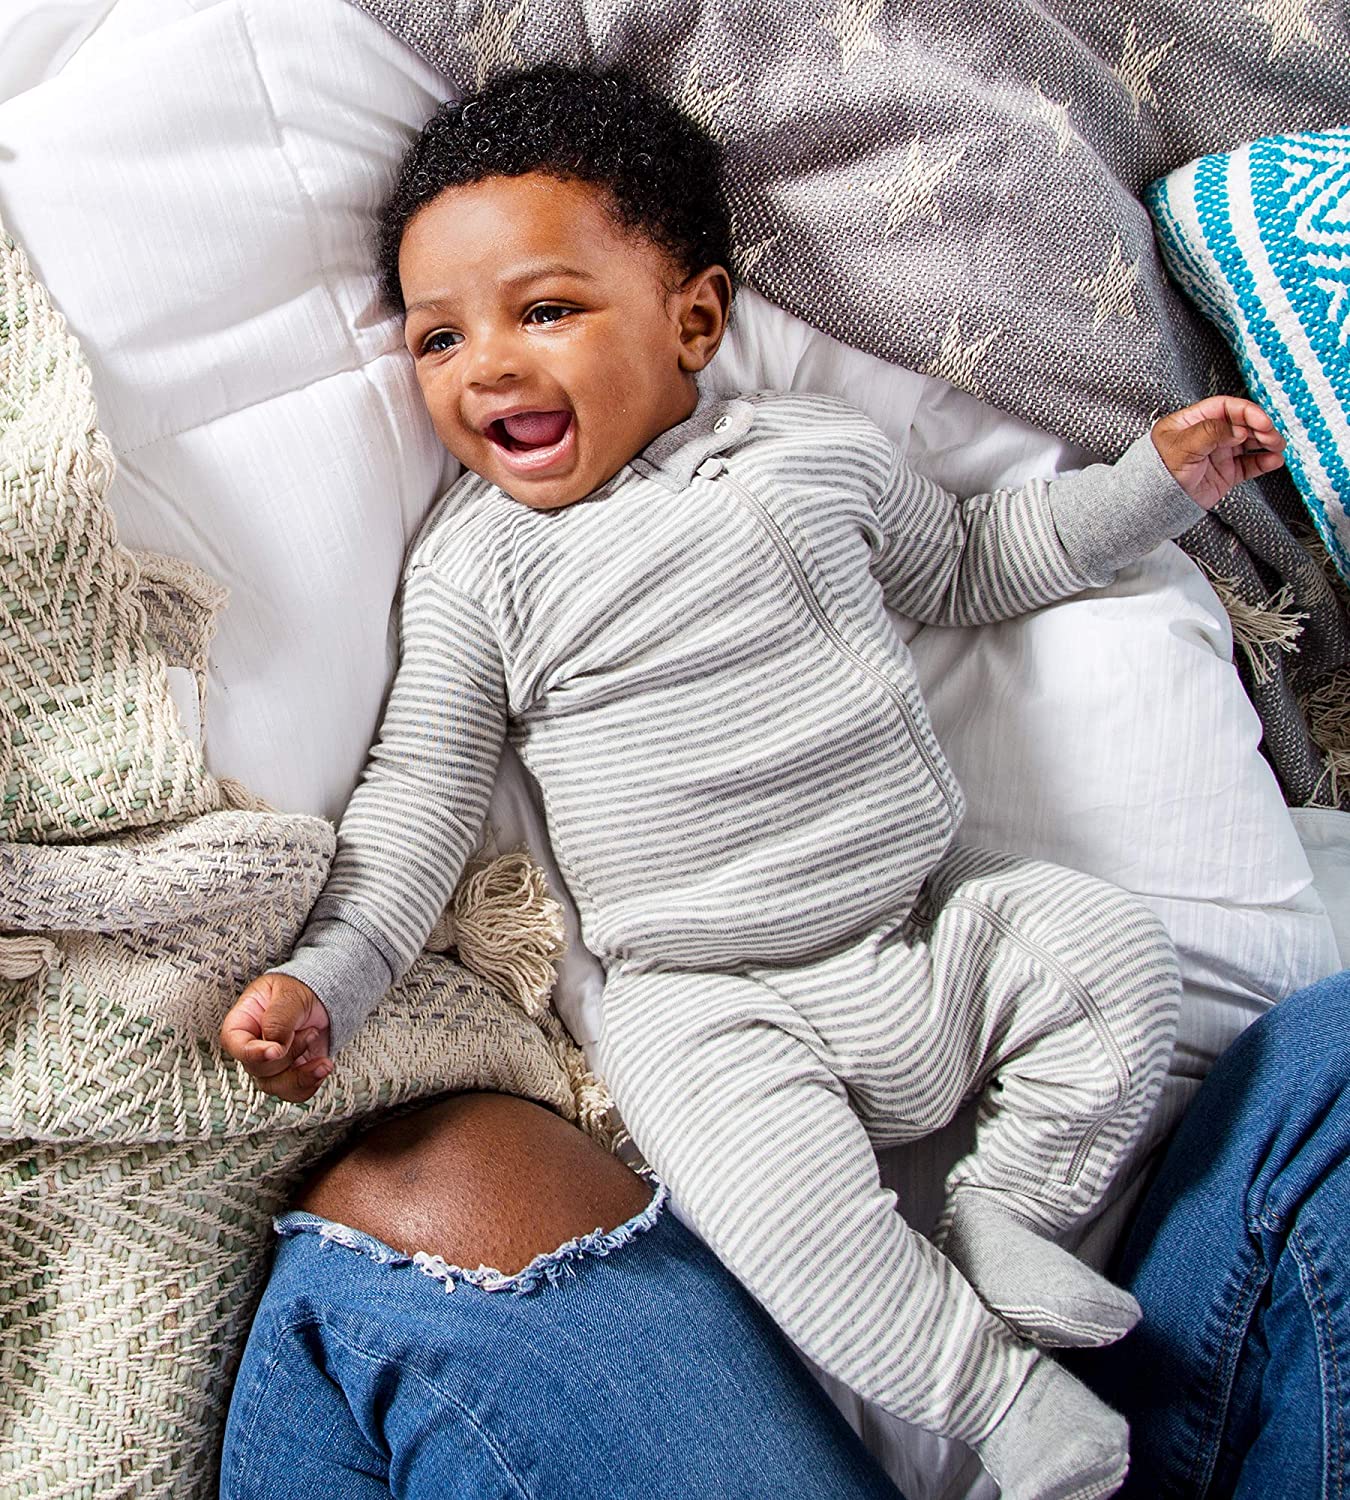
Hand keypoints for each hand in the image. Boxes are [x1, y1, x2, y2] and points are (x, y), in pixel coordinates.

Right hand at [220, 973, 333, 1103]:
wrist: (323, 999)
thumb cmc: (299, 990)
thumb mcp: (289, 995)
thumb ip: (278, 1019)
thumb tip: (274, 1046)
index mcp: (243, 1022)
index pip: (234, 1044)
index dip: (252, 1053)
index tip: (276, 1050)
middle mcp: (253, 1048)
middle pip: (258, 1069)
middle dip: (289, 1054)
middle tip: (310, 1031)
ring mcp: (271, 1064)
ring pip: (275, 1086)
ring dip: (302, 1075)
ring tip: (322, 1058)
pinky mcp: (291, 1074)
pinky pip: (294, 1092)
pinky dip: (311, 1083)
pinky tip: (323, 1067)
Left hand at [1151, 396, 1284, 509]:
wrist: (1155, 505)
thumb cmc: (1159, 472)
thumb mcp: (1181, 447)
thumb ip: (1210, 433)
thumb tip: (1239, 428)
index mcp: (1193, 421)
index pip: (1224, 408)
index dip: (1246, 412)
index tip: (1261, 421)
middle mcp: (1208, 435)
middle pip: (1241, 423)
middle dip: (1260, 427)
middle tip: (1272, 436)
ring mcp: (1218, 454)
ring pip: (1249, 443)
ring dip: (1266, 443)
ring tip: (1277, 447)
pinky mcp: (1226, 473)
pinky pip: (1249, 465)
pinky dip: (1263, 462)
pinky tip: (1274, 461)